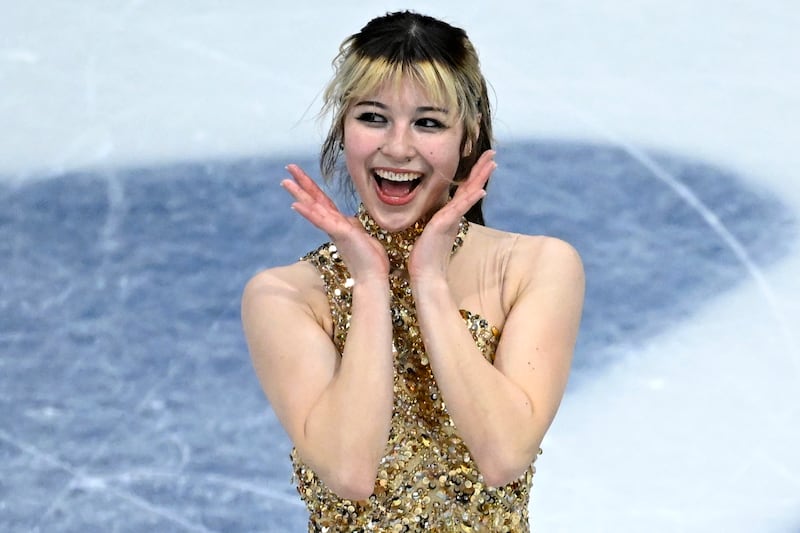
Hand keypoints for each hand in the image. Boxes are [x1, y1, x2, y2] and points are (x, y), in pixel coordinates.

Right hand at [282, 164, 389, 280]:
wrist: (373, 278)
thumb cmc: (370, 260)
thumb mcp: (361, 235)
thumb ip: (351, 225)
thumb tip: (348, 218)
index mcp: (338, 223)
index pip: (322, 201)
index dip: (311, 187)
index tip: (299, 174)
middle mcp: (333, 224)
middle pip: (314, 200)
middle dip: (301, 184)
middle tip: (287, 169)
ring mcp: (335, 229)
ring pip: (314, 208)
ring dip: (299, 194)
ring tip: (285, 181)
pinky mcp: (341, 234)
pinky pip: (322, 221)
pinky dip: (309, 212)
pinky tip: (296, 204)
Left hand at [408, 150, 495, 280]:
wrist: (426, 275)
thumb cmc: (424, 256)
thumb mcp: (426, 231)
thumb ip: (430, 220)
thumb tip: (427, 213)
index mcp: (449, 215)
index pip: (463, 190)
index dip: (472, 174)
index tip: (479, 159)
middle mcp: (454, 215)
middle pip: (471, 187)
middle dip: (481, 169)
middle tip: (492, 153)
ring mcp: (451, 219)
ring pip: (469, 194)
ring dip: (480, 178)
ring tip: (492, 163)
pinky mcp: (445, 225)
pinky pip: (460, 209)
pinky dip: (471, 199)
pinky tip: (480, 190)